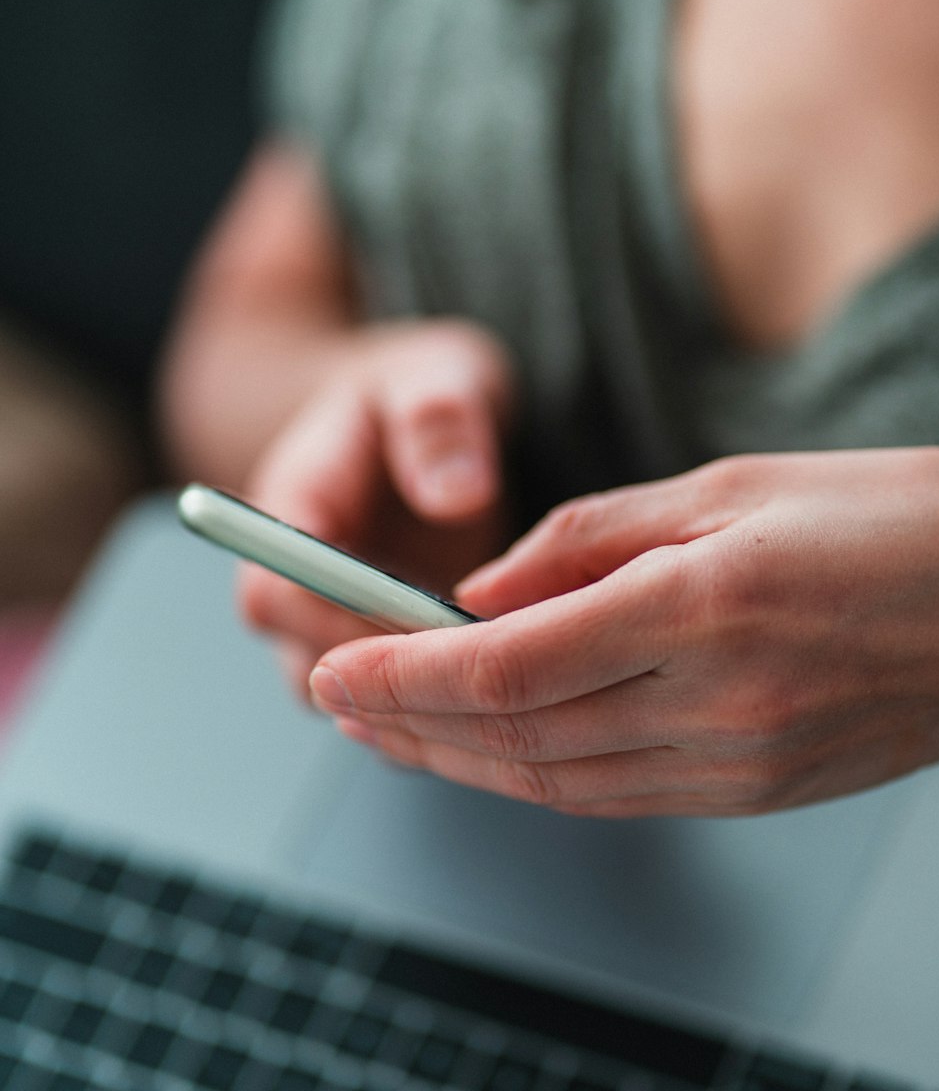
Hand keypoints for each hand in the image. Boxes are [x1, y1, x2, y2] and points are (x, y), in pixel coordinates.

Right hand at [239, 318, 513, 692]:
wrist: (416, 421)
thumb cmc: (418, 392)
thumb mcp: (435, 375)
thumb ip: (439, 419)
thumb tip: (455, 497)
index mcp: (290, 510)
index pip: (274, 594)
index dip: (341, 626)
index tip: (426, 629)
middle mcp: (299, 583)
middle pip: (308, 666)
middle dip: (394, 682)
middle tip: (483, 669)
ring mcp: (336, 626)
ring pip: (355, 704)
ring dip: (423, 707)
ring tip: (505, 691)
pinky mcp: (381, 654)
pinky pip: (400, 709)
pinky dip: (447, 714)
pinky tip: (512, 702)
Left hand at [307, 447, 938, 814]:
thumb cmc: (893, 524)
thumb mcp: (738, 482)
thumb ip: (594, 534)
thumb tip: (480, 588)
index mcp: (706, 605)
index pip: (509, 664)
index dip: (404, 672)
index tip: (332, 662)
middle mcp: (715, 701)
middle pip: (515, 735)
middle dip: (407, 721)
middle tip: (330, 699)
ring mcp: (735, 764)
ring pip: (553, 781)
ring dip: (454, 761)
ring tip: (382, 733)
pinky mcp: (751, 794)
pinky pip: (612, 797)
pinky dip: (530, 779)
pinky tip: (485, 755)